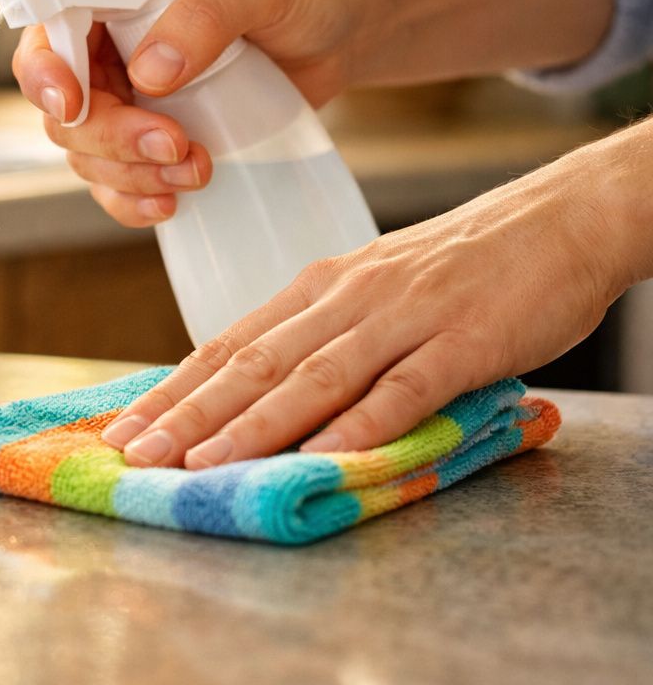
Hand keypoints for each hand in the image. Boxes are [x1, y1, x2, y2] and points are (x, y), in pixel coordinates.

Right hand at [11, 0, 371, 226]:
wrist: (342, 30)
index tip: (74, 106)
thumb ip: (206, 15)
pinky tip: (168, 204)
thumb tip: (149, 74)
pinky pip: (117, 183)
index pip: (49, 33)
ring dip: (130, 175)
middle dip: (111, 139)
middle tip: (175, 147)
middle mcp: (109, 47)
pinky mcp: (154, 138)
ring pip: (88, 153)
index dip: (46, 74)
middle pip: (66, 109)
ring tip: (197, 170)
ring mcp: (129, 98)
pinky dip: (133, 201)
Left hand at [97, 129, 648, 467]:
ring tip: (201, 465)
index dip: (172, 390)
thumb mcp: (371, 288)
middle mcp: (345, 299)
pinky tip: (319, 459)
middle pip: (251, 364)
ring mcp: (402, 318)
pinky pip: (402, 389)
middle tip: (136, 456)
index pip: (226, 344)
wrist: (560, 219)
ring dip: (252, 426)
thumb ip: (319, 336)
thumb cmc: (461, 265)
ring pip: (311, 378)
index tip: (122, 429)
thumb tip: (257, 391)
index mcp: (317, 287)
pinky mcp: (461, 342)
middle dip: (187, 415)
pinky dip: (358, 426)